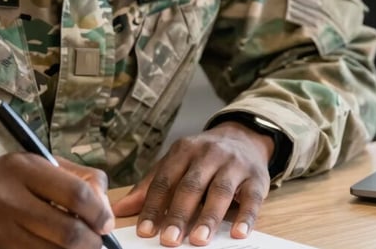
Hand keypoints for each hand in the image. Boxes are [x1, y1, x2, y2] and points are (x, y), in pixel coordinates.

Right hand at [0, 153, 113, 248]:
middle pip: (69, 232)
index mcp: (22, 168)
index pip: (76, 193)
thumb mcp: (27, 164)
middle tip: (95, 240)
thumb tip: (104, 202)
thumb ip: (69, 176)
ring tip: (77, 247)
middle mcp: (9, 199)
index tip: (105, 221)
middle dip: (91, 242)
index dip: (100, 212)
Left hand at [111, 120, 273, 245]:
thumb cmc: (203, 157)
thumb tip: (119, 209)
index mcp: (183, 150)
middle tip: (169, 240)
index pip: (165, 180)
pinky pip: (252, 199)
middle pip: (191, 186)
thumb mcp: (175, 163)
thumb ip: (150, 187)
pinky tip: (239, 234)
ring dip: (208, 217)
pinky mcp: (256, 178)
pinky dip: (246, 217)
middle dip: (179, 214)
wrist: (242, 137)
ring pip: (220, 191)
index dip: (154, 206)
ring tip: (198, 240)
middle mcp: (208, 154)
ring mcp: (233, 165)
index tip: (145, 231)